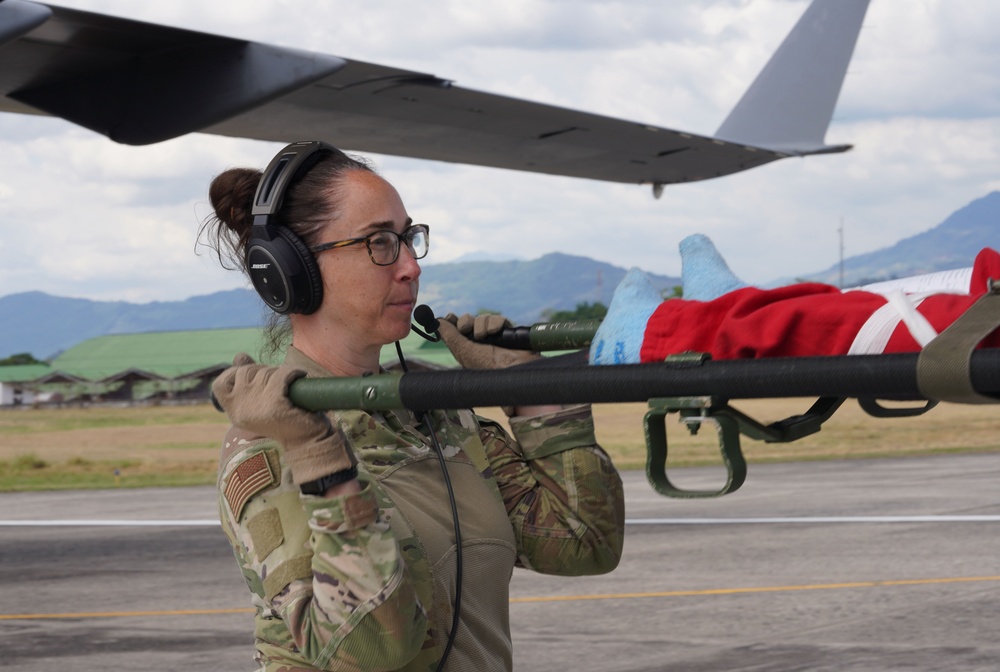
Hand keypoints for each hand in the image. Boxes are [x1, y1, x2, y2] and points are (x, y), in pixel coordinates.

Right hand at [211, 353, 355, 484]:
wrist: (307, 443)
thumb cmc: (285, 420)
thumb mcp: (260, 401)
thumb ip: (247, 380)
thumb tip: (240, 355)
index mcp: (234, 413)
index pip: (220, 385)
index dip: (235, 373)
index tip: (255, 375)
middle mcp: (240, 410)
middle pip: (246, 371)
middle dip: (264, 369)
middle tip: (280, 380)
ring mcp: (256, 407)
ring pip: (266, 372)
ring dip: (281, 371)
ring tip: (291, 383)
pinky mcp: (275, 405)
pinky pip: (282, 374)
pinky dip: (293, 371)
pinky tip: (301, 375)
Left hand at [437, 313, 540, 369]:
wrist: (514, 369)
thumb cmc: (487, 366)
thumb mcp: (464, 351)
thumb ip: (450, 336)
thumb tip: (437, 322)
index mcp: (467, 349)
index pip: (456, 330)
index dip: (452, 322)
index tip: (449, 316)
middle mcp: (480, 342)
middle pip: (468, 321)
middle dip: (466, 322)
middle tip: (467, 329)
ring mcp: (494, 336)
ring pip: (482, 318)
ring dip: (481, 324)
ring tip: (484, 335)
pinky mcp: (507, 332)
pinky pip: (497, 319)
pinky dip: (495, 322)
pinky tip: (495, 331)